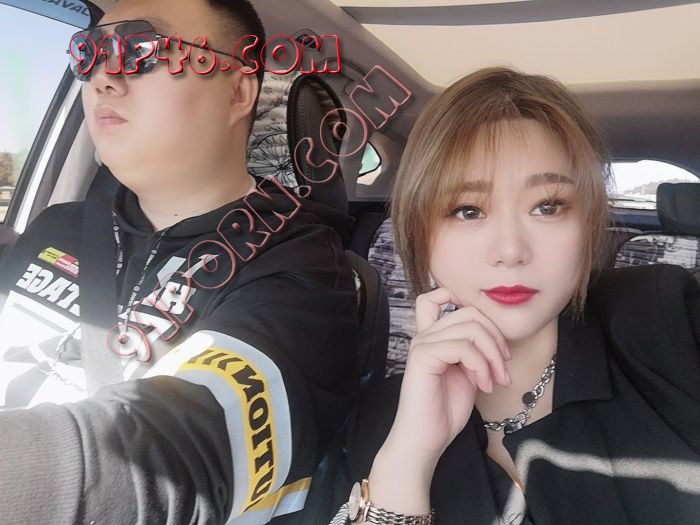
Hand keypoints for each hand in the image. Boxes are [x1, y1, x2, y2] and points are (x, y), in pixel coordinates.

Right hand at [367, 288, 510, 514]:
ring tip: (496, 380)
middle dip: (495, 337)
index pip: (437, 297)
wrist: (426, 440)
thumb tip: (493, 338)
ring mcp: (422, 344)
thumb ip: (473, 351)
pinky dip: (481, 365)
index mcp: (432, 337)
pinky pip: (463, 347)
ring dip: (492, 355)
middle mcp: (424, 335)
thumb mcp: (467, 373)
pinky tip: (484, 385)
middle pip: (469, 312)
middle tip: (503, 367)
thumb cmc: (444, 411)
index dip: (465, 303)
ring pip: (470, 328)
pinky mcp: (423, 357)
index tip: (490, 336)